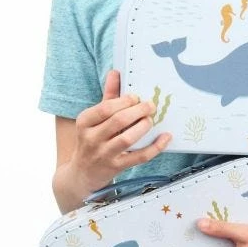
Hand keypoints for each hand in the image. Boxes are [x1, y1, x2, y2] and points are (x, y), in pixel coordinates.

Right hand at [70, 69, 171, 191]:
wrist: (82, 173)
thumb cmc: (92, 140)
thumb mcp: (94, 119)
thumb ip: (107, 97)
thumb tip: (116, 72)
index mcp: (85, 122)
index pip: (105, 108)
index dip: (124, 101)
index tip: (136, 97)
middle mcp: (92, 139)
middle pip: (118, 121)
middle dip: (138, 111)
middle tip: (151, 105)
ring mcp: (104, 154)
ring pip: (127, 139)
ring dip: (143, 127)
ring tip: (151, 120)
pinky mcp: (117, 167)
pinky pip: (139, 157)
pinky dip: (155, 147)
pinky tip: (165, 138)